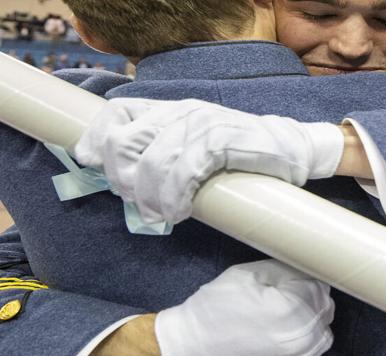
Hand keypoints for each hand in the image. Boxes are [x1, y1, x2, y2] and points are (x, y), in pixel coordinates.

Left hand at [73, 98, 346, 224]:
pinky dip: (175, 197)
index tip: (93, 167)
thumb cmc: (239, 159)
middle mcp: (179, 111)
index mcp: (168, 110)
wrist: (292, 152)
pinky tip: (182, 210)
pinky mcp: (219, 139)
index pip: (114, 113)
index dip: (96, 141)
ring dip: (151, 198)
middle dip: (124, 181)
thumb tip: (116, 176)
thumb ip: (159, 155)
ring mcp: (199, 122)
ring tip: (164, 215)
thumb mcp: (192, 149)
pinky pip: (182, 170)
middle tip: (142, 204)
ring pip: (150, 163)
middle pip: (123, 143)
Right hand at [154, 259, 334, 355]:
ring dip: (311, 321)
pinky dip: (306, 342)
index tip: (286, 280)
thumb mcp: (247, 274)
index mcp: (291, 310)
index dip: (302, 279)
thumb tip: (307, 270)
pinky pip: (315, 352)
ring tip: (284, 317)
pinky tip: (283, 336)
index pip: (318, 286)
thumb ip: (285, 269)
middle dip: (310, 298)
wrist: (193, 348)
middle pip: (325, 308)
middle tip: (285, 296)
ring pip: (324, 331)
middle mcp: (301, 338)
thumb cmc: (215, 308)